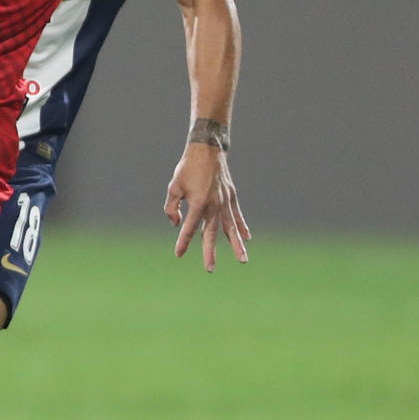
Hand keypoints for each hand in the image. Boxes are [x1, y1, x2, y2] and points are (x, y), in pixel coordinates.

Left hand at [163, 144, 249, 271]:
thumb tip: (176, 223)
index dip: (183, 241)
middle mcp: (214, 205)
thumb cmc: (187, 168)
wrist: (207, 150)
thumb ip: (171, 207)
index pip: (190, 227)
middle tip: (209, 269)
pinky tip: (247, 238)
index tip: (178, 253)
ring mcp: (225, 202)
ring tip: (242, 260)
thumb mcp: (173, 187)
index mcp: (198, 203)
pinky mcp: (231, 197)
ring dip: (236, 245)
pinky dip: (242, 227)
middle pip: (211, 233)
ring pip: (231, 228)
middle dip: (210, 252)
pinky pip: (237, 216)